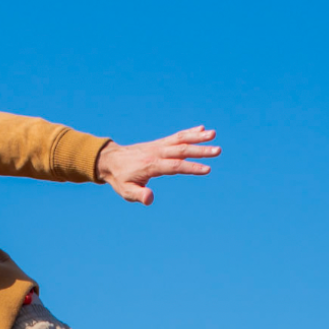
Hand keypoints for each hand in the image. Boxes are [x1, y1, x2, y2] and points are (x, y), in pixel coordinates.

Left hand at [96, 126, 220, 204]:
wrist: (110, 161)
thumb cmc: (120, 179)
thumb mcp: (126, 191)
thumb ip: (139, 195)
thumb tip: (150, 199)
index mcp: (151, 165)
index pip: (175, 166)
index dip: (191, 167)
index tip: (207, 169)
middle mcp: (157, 153)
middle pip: (182, 150)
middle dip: (200, 150)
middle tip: (218, 150)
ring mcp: (158, 146)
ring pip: (180, 140)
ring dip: (198, 137)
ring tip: (214, 134)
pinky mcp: (159, 144)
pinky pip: (176, 136)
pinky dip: (189, 132)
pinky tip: (201, 130)